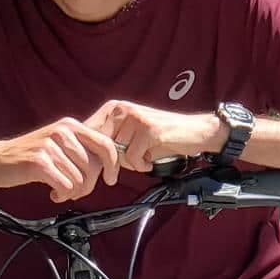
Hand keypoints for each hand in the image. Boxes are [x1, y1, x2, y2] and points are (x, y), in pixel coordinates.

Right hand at [0, 117, 122, 203]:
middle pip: (94, 168)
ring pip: (80, 180)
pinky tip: (52, 194)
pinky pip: (66, 187)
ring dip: (72, 193)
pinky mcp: (40, 162)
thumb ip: (82, 150)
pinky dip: (61, 195)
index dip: (113, 166)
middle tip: (74, 191)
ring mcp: (50, 146)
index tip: (111, 180)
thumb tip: (109, 165)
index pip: (105, 144)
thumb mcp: (58, 144)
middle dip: (87, 186)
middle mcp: (62, 131)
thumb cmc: (30, 156)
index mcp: (71, 125)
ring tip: (58, 190)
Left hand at [84, 100, 226, 174]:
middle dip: (111, 163)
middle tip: (128, 166)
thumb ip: (109, 142)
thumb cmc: (160, 138)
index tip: (97, 170)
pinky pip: (133, 158)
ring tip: (144, 158)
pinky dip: (142, 165)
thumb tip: (86, 160)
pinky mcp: (147, 129)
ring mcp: (134, 117)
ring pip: (117, 154)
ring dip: (131, 164)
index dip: (93, 155)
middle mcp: (121, 109)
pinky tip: (150, 160)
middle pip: (101, 147)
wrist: (193, 132)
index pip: (88, 134)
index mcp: (113, 108)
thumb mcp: (130, 136)